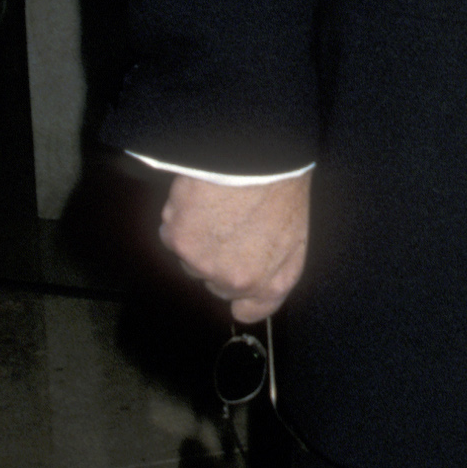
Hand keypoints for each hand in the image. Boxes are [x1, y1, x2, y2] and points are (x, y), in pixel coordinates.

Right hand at [159, 169, 311, 321]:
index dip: (242, 297)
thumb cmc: (281, 188)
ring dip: (198, 240)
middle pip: (216, 283)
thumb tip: (254, 291)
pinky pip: (171, 235)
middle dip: (220, 261)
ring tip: (217, 208)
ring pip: (190, 260)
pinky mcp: (178, 240)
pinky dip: (179, 219)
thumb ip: (276, 271)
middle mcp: (235, 281)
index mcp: (269, 282)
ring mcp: (203, 263)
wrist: (256, 157)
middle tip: (231, 226)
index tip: (238, 281)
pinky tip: (198, 200)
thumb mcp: (295, 237)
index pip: (250, 311)